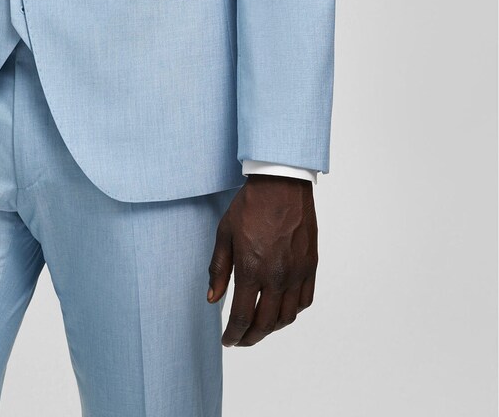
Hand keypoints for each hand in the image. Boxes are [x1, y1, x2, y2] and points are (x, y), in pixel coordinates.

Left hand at [207, 174, 317, 346]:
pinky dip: (292, 312)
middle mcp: (276, 276)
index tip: (227, 340)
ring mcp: (296, 272)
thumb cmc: (250, 205)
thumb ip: (219, 269)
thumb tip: (213, 298)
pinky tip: (281, 310)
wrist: (281, 184)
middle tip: (241, 340)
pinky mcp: (310, 266)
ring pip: (287, 317)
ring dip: (272, 329)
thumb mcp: (225, 234)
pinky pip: (304, 300)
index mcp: (252, 269)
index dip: (234, 334)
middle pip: (265, 324)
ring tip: (259, 328)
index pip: (242, 317)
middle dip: (251, 338)